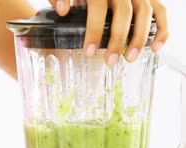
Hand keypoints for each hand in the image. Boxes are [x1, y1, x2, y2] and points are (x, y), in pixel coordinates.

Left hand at [48, 0, 168, 65]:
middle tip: (110, 62)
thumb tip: (63, 10)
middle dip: (118, 39)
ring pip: (145, 12)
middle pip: (124, 12)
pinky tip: (155, 48)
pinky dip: (162, 29)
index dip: (95, 29)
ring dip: (140, 37)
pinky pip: (161, 11)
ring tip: (130, 59)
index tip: (90, 52)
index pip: (97, 6)